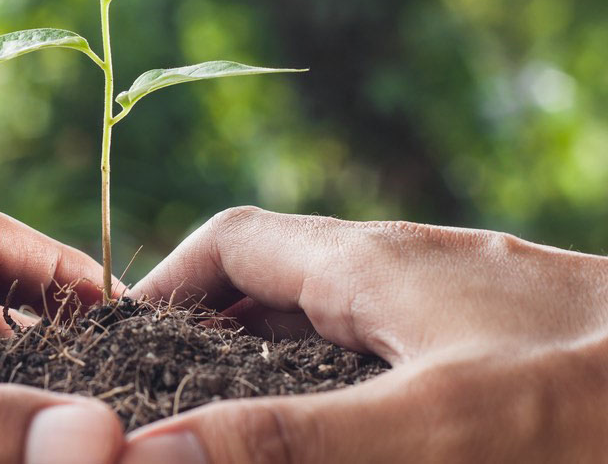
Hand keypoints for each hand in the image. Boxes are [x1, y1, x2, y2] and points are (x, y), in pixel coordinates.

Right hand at [122, 207, 607, 462]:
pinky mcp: (493, 343)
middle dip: (210, 332)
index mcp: (370, 262)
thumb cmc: (591, 402)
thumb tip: (154, 447)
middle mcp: (404, 270)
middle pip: (274, 282)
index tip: (124, 345)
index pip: (232, 241)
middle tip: (169, 406)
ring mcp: (453, 305)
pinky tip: (347, 432)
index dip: (167, 282)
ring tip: (238, 425)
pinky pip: (386, 353)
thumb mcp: (432, 429)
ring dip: (272, 363)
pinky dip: (338, 385)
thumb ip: (292, 441)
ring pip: (331, 321)